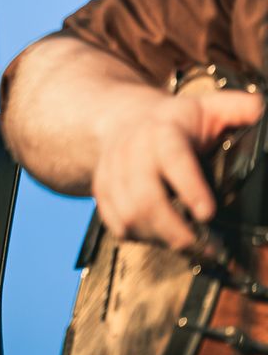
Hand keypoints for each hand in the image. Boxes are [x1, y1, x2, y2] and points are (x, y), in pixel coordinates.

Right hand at [90, 88, 263, 249]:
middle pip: (145, 198)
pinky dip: (141, 237)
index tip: (208, 213)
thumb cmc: (173, 119)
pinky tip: (161, 235)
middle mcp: (131, 151)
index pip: (173, 158)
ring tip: (188, 245)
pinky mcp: (102, 191)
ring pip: (129, 216)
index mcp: (162, 131)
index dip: (189, 187)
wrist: (120, 117)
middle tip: (204, 247)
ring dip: (160, 238)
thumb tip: (265, 112)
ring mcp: (112, 173)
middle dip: (175, 230)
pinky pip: (116, 224)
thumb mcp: (209, 107)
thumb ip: (241, 109)